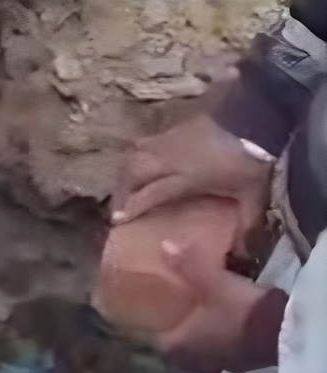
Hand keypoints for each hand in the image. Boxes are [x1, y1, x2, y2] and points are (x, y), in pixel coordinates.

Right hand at [112, 111, 269, 229]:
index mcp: (187, 178)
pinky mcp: (176, 128)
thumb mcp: (252, 196)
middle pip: (133, 170)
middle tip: (117, 205)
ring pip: (135, 152)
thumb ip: (245, 225)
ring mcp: (171, 140)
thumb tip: (245, 255)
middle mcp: (170, 159)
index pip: (150, 193)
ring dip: (126, 170)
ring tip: (124, 184)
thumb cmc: (251, 161)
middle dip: (121, 189)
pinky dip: (138, 155)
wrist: (256, 118)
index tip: (117, 220)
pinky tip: (142, 163)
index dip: (132, 206)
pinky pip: (146, 142)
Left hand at [157, 240, 263, 372]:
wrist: (283, 332)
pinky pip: (224, 351)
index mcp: (180, 344)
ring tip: (204, 317)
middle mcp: (196, 360)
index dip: (159, 325)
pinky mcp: (243, 365)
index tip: (160, 312)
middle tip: (182, 312)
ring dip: (203, 336)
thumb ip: (186, 265)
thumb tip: (163, 246)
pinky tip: (228, 326)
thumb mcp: (211, 281)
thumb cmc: (238, 308)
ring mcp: (221, 365)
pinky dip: (222, 340)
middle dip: (181, 331)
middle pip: (181, 348)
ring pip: (203, 351)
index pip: (159, 339)